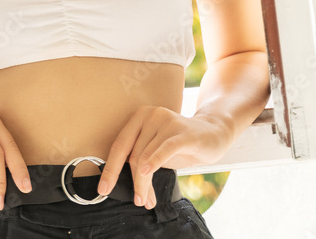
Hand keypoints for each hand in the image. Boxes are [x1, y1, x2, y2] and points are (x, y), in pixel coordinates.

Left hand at [96, 106, 232, 207]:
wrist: (212, 133)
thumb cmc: (180, 144)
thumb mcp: (156, 149)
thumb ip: (140, 157)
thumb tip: (121, 183)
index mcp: (140, 117)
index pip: (120, 145)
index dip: (110, 168)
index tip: (103, 189)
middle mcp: (151, 115)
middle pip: (133, 154)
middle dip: (133, 182)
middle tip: (137, 201)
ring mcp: (167, 121)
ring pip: (146, 157)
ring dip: (145, 183)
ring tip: (147, 199)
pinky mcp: (182, 132)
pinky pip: (164, 149)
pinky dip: (153, 163)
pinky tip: (147, 175)